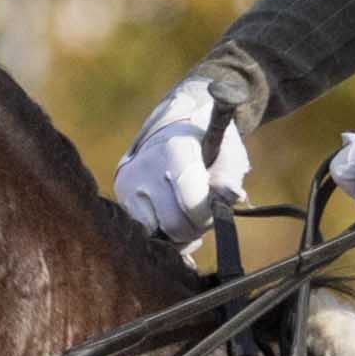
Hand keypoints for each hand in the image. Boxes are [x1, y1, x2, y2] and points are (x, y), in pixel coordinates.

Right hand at [109, 76, 256, 240]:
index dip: (209, 215)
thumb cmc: (207, 141)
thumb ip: (229, 179)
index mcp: (173, 152)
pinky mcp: (121, 194)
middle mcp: (145, 168)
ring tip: (186, 210)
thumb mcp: (228, 154)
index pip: (192, 206)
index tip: (215, 205)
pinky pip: (144, 229)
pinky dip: (161, 230)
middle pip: (174, 225)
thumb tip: (233, 196)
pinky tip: (171, 214)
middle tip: (203, 212)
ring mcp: (128, 182)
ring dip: (176, 232)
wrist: (176, 122)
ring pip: (156, 232)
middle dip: (194, 226)